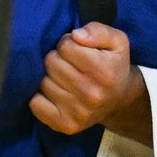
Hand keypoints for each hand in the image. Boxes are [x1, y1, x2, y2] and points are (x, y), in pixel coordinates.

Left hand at [29, 22, 143, 135]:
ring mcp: (78, 112)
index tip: (77, 50)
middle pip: (52, 63)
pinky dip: (41, 96)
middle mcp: (93, 94)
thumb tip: (76, 35)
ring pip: (43, 82)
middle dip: (58, 58)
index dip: (69, 44)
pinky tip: (56, 93)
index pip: (66, 46)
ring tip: (65, 78)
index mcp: (106, 71)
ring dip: (51, 77)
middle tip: (70, 64)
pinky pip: (35, 103)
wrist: (120, 99)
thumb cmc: (114, 65)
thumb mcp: (117, 42)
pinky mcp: (65, 125)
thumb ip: (99, 31)